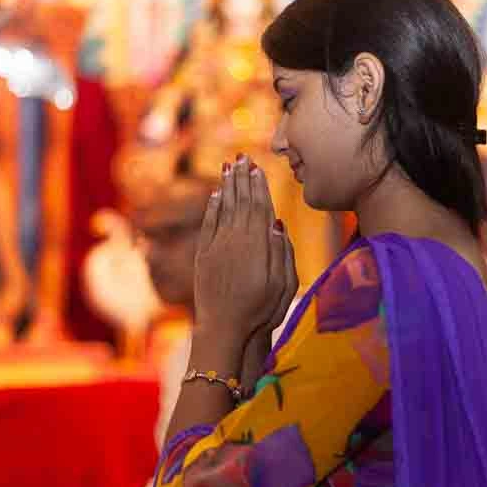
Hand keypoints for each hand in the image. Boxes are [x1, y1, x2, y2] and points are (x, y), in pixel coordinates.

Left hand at [193, 155, 294, 349]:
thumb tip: (278, 223)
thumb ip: (282, 254)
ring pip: (224, 208)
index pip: (259, 207)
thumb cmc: (260, 312)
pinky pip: (209, 225)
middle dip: (242, 178)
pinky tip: (216, 195)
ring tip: (229, 166)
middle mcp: (235, 241)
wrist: (224, 329)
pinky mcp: (204, 256)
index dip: (259, 186)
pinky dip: (212, 207)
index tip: (258, 167)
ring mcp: (217, 247)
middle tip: (243, 156)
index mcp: (257, 246)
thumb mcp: (282, 286)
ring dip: (228, 186)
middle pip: (241, 202)